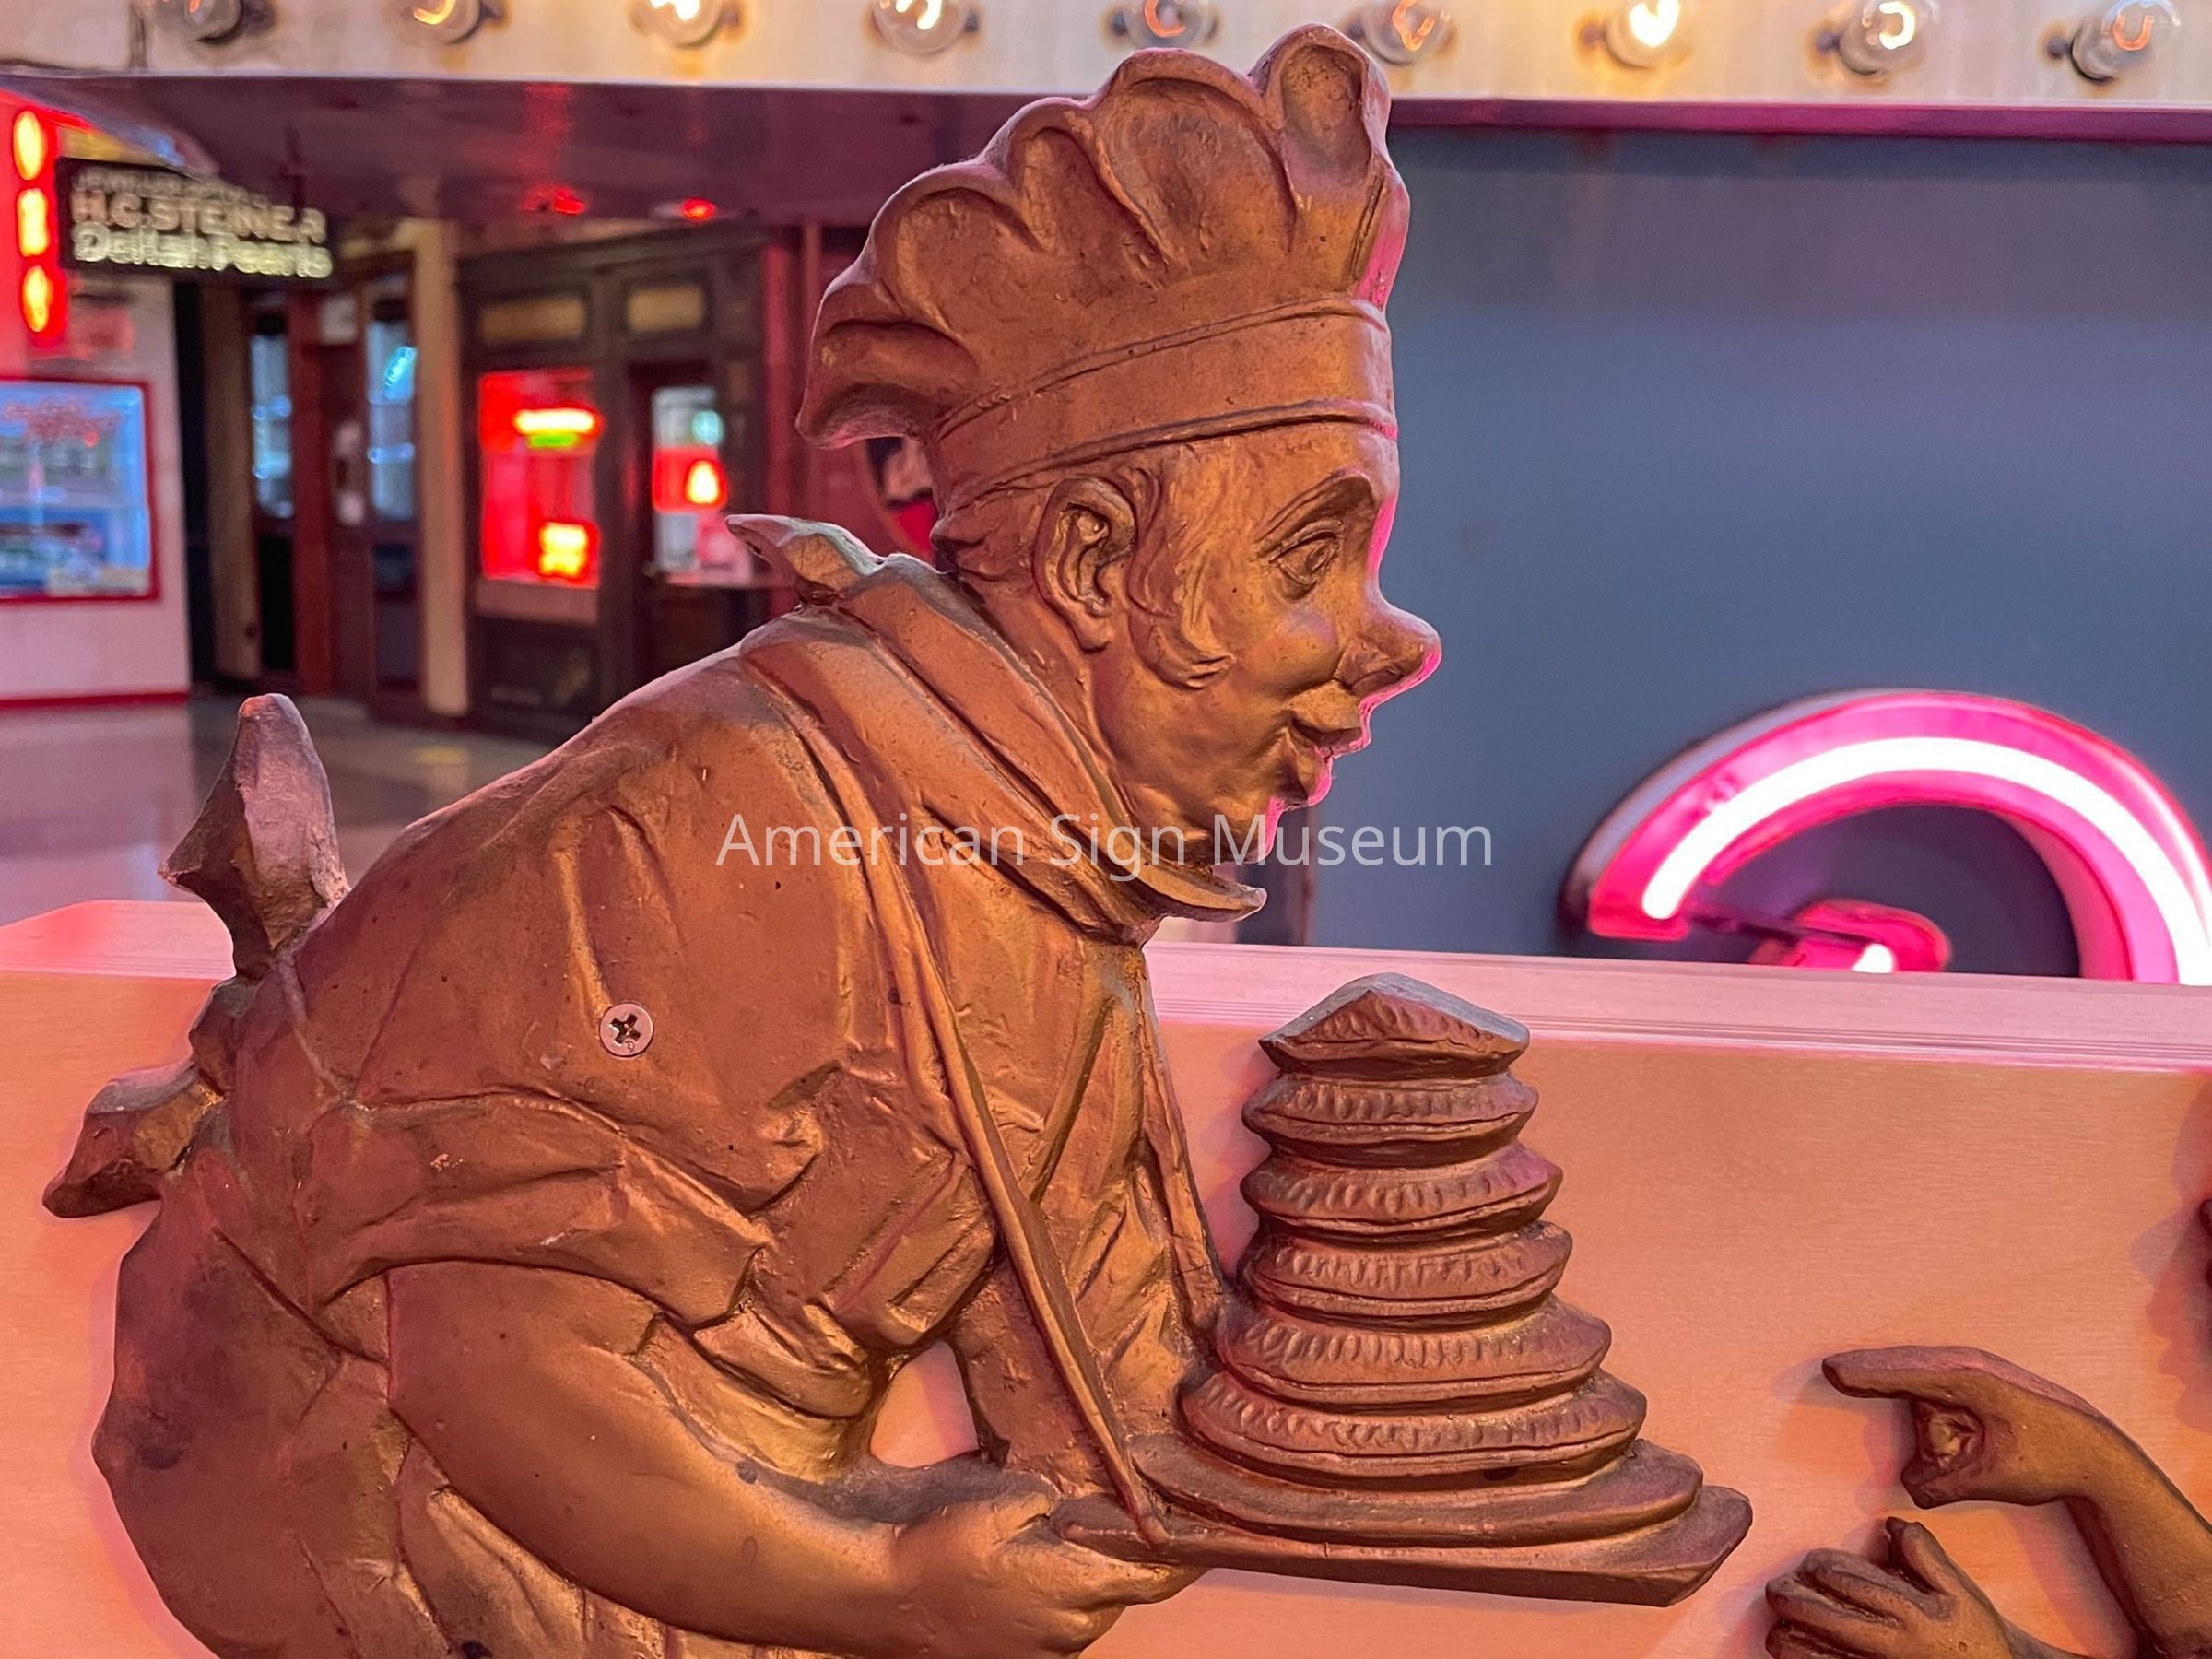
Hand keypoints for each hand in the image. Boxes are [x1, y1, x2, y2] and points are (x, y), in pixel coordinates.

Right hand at [878, 1485, 1193, 1658]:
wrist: (885, 1602)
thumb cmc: (939, 1550)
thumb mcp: (995, 1505)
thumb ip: (1045, 1501)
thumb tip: (1065, 1504)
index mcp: (1069, 1585)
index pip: (1147, 1580)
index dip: (1178, 1564)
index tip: (1200, 1546)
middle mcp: (1065, 1629)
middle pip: (1115, 1600)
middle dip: (1119, 1571)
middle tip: (1110, 1534)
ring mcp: (1041, 1653)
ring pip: (1084, 1620)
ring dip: (1082, 1592)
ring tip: (1057, 1560)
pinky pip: (1053, 1637)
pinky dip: (1052, 1612)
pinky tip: (1025, 1589)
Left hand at [1767, 1518, 2021, 1658]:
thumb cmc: (1974, 1636)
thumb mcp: (1959, 1590)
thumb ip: (1925, 1554)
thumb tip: (1891, 1525)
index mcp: (1907, 1613)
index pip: (1850, 1584)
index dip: (1821, 1568)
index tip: (1810, 1563)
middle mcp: (1887, 1644)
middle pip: (1822, 1619)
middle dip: (1790, 1599)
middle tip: (1778, 1589)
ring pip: (1810, 1656)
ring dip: (1789, 1636)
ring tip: (1782, 1623)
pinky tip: (1796, 1648)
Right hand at [1825, 1346, 2120, 1508]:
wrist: (2101, 1454)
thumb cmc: (2050, 1459)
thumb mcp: (1991, 1480)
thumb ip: (1940, 1484)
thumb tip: (1910, 1488)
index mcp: (1970, 1381)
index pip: (1905, 1374)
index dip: (1867, 1374)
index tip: (1832, 1370)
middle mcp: (1970, 1365)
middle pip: (1908, 1375)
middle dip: (1874, 1374)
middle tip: (1834, 1369)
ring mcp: (1977, 1368)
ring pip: (1926, 1393)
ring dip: (1926, 1420)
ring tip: (1958, 1458)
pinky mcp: (1981, 1380)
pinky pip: (1940, 1392)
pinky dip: (1930, 1407)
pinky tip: (1936, 1428)